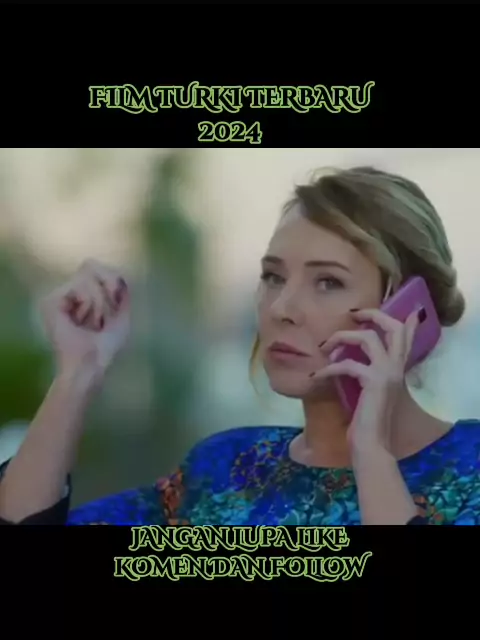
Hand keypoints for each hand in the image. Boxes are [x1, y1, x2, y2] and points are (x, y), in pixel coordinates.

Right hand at [40, 259, 130, 385]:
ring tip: (91, 324)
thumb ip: (121, 292)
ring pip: (88, 278)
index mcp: (81, 296)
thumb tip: (120, 276)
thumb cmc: (106, 346)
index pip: (95, 268)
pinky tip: (81, 321)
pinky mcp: (51, 301)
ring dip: (99, 304)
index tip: (116, 303)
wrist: (91, 364)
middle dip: (106, 294)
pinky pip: (80, 287)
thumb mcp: (122, 315)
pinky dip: (88, 304)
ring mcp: (57, 297)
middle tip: (102, 319)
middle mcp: (67, 293)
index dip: (112, 281)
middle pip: (91, 267)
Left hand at [311, 308, 419, 452]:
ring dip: (342, 337)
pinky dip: (328, 368)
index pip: (405, 338)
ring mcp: (387, 373)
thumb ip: (364, 373)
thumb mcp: (367, 392)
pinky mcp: (374, 381)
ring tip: (324, 347)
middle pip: (392, 327)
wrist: (371, 445)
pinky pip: (347, 364)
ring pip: (368, 338)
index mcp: (396, 369)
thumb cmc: (366, 422)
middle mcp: (396, 367)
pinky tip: (316, 376)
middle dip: (372, 314)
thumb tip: (347, 361)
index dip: (402, 320)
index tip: (392, 308)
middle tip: (353, 313)